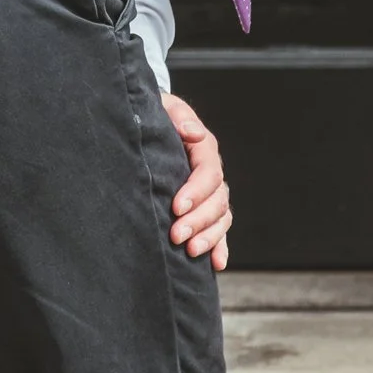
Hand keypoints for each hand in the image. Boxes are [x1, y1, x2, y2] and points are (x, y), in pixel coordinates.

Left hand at [161, 92, 232, 269]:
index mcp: (204, 149)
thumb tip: (193, 132)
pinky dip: (220, 247)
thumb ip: (178, 116)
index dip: (195, 192)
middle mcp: (212, 174)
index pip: (208, 173)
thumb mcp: (164, 108)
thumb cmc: (155, 115)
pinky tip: (216, 264)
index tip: (176, 207)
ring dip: (208, 236)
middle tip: (176, 235)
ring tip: (191, 251)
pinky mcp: (206, 210)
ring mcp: (211, 194)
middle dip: (198, 220)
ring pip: (221, 218)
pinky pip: (220, 230)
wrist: (152, 125)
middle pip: (216, 200)